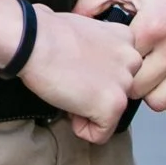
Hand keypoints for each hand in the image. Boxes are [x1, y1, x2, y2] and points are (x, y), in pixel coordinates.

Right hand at [20, 8, 141, 143]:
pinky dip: (81, 129)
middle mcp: (132, 61)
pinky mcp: (113, 105)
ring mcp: (124, 84)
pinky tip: (68, 108)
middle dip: (95, 93)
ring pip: (112, 114)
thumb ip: (100, 47)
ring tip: (68, 92)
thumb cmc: (46, 32)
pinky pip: (101, 134)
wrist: (33, 41)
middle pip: (119, 92)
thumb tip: (93, 66)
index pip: (122, 69)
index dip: (97, 75)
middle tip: (71, 82)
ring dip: (88, 110)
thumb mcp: (85, 30)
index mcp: (126, 38)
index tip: (77, 68)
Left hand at [76, 0, 165, 118]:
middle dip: (125, 82)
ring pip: (161, 103)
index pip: (118, 68)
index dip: (107, 67)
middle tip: (122, 70)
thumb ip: (91, 0)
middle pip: (137, 91)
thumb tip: (69, 22)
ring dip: (148, 93)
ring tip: (144, 75)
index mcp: (152, 26)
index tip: (105, 61)